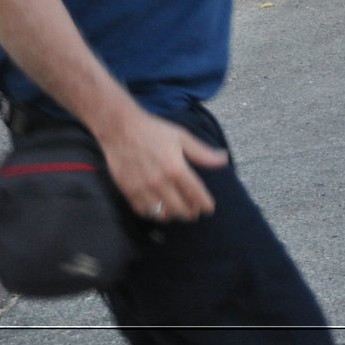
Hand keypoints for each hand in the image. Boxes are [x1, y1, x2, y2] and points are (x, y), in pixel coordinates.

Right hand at [99, 110, 229, 221]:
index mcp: (176, 168)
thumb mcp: (182, 137)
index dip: (204, 204)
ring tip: (178, 211)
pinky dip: (154, 214)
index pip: (195, 193)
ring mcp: (143, 188)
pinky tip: (159, 209)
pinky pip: (144, 211)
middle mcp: (160, 182)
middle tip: (194, 212)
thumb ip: (203, 153)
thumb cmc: (154, 131)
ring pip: (162, 214)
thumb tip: (224, 159)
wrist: (121, 129)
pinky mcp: (128, 191)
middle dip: (190, 213)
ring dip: (173, 215)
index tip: (209, 209)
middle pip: (180, 209)